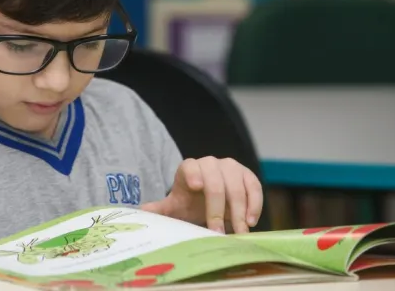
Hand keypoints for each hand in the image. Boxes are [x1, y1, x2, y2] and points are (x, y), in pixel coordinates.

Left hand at [142, 157, 262, 233]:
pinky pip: (253, 186)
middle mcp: (210, 163)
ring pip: (236, 186)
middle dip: (217, 209)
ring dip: (238, 210)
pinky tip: (251, 221)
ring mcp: (230, 167)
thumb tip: (139, 213)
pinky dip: (254, 203)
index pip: (190, 168)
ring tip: (239, 231)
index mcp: (189, 168)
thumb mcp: (175, 206)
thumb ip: (160, 209)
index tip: (195, 187)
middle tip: (218, 231)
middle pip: (215, 183)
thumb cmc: (190, 202)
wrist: (209, 198)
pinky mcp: (247, 175)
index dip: (193, 174)